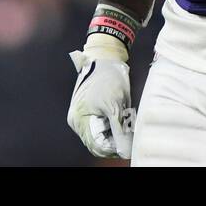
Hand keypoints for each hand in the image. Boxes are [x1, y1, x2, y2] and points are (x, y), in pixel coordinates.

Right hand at [68, 34, 133, 158]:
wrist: (104, 57)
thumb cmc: (108, 77)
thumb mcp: (116, 105)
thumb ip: (118, 129)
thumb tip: (124, 149)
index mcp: (79, 119)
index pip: (96, 145)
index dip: (113, 148)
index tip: (128, 146)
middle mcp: (76, 120)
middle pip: (96, 142)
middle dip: (113, 142)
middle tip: (129, 136)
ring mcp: (81, 115)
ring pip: (98, 135)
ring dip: (113, 134)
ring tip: (126, 125)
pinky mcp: (87, 110)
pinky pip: (98, 126)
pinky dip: (110, 126)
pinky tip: (120, 119)